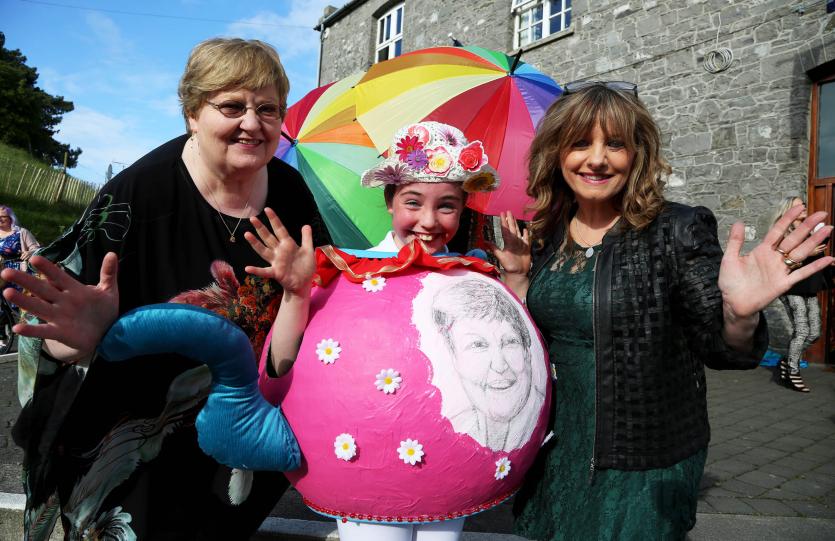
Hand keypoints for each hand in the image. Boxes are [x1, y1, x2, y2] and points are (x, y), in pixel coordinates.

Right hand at [0, 252, 119, 361]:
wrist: (106, 333)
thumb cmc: (104, 310)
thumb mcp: (109, 291)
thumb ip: (109, 273)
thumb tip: (113, 253)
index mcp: (73, 289)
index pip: (58, 276)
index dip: (48, 268)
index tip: (34, 259)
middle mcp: (62, 301)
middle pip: (41, 289)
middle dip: (25, 280)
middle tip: (6, 272)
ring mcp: (59, 317)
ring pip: (38, 307)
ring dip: (23, 301)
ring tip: (7, 293)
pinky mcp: (60, 332)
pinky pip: (43, 331)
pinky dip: (32, 330)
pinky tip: (18, 328)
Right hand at [244, 207, 314, 297]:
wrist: (304, 284)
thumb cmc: (305, 267)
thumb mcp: (308, 251)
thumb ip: (306, 238)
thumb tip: (306, 225)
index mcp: (288, 244)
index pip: (280, 229)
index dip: (274, 220)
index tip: (267, 209)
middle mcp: (280, 251)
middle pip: (268, 237)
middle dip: (261, 228)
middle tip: (252, 218)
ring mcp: (276, 261)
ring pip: (263, 250)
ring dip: (255, 243)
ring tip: (247, 234)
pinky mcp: (276, 272)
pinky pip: (264, 271)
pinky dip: (256, 270)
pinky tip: (247, 268)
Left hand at [488, 211, 531, 274]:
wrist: (518, 273)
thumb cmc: (509, 266)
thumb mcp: (501, 256)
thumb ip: (494, 248)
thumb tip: (484, 241)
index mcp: (508, 242)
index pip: (506, 229)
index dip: (504, 221)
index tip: (502, 213)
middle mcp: (514, 242)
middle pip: (512, 228)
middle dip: (510, 220)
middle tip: (508, 211)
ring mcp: (520, 244)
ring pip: (518, 231)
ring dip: (516, 224)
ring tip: (514, 217)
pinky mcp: (526, 248)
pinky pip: (526, 239)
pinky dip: (526, 234)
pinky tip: (525, 229)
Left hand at [719, 205, 833, 318]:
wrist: (733, 303)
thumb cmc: (731, 282)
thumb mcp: (730, 259)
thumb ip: (735, 242)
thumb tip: (738, 222)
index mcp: (762, 250)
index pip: (778, 231)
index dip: (788, 219)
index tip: (800, 206)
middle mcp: (774, 258)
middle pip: (794, 238)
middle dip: (807, 226)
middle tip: (822, 213)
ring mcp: (780, 270)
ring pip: (801, 252)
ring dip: (814, 241)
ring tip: (828, 229)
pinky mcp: (784, 283)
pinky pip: (801, 273)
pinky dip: (815, 267)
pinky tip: (829, 259)